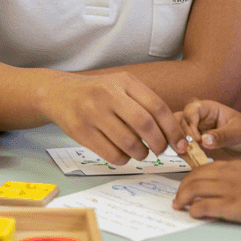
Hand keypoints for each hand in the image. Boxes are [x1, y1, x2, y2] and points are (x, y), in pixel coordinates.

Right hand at [40, 72, 186, 165]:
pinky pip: (112, 155)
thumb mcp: (122, 86)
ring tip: (141, 151)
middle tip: (160, 150)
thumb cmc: (99, 93)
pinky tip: (123, 152)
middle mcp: (108, 95)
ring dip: (142, 153)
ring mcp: (93, 113)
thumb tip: (173, 134)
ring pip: (129, 144)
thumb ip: (146, 104)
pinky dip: (124, 159)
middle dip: (159, 144)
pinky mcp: (81, 132)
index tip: (180, 144)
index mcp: (124, 81)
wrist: (60, 93)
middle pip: (145, 126)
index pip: (157, 108)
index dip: (172, 130)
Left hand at [171, 159, 240, 224]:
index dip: (190, 178)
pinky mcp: (229, 206)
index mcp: (232, 166)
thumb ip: (235, 177)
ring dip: (182, 198)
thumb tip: (222, 188)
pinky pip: (203, 206)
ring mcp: (226, 190)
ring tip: (178, 206)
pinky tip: (192, 214)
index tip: (185, 185)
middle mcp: (226, 175)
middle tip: (177, 198)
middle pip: (193, 178)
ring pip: (193, 190)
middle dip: (181, 188)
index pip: (202, 168)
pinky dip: (194, 210)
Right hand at [176, 99, 240, 159]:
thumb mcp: (238, 132)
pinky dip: (184, 156)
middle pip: (178, 121)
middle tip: (188, 148)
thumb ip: (222, 135)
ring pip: (176, 134)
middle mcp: (198, 119)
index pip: (191, 110)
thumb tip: (205, 140)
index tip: (197, 138)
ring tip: (189, 156)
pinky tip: (193, 162)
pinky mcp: (194, 145)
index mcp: (208, 109)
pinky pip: (182, 149)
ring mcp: (194, 132)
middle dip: (180, 134)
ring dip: (179, 145)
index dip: (190, 123)